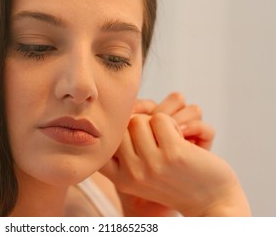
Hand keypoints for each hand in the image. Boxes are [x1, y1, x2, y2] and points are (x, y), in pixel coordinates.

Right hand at [118, 92, 213, 215]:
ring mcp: (151, 165)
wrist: (213, 201)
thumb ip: (123, 154)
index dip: (112, 132)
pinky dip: (173, 122)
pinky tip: (181, 137)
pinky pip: (160, 118)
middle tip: (155, 136)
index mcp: (120, 179)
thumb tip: (119, 114)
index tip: (129, 133)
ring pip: (138, 120)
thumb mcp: (140, 175)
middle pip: (121, 127)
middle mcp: (132, 174)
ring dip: (156, 122)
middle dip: (139, 124)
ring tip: (168, 136)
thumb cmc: (176, 181)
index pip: (101, 146)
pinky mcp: (173, 154)